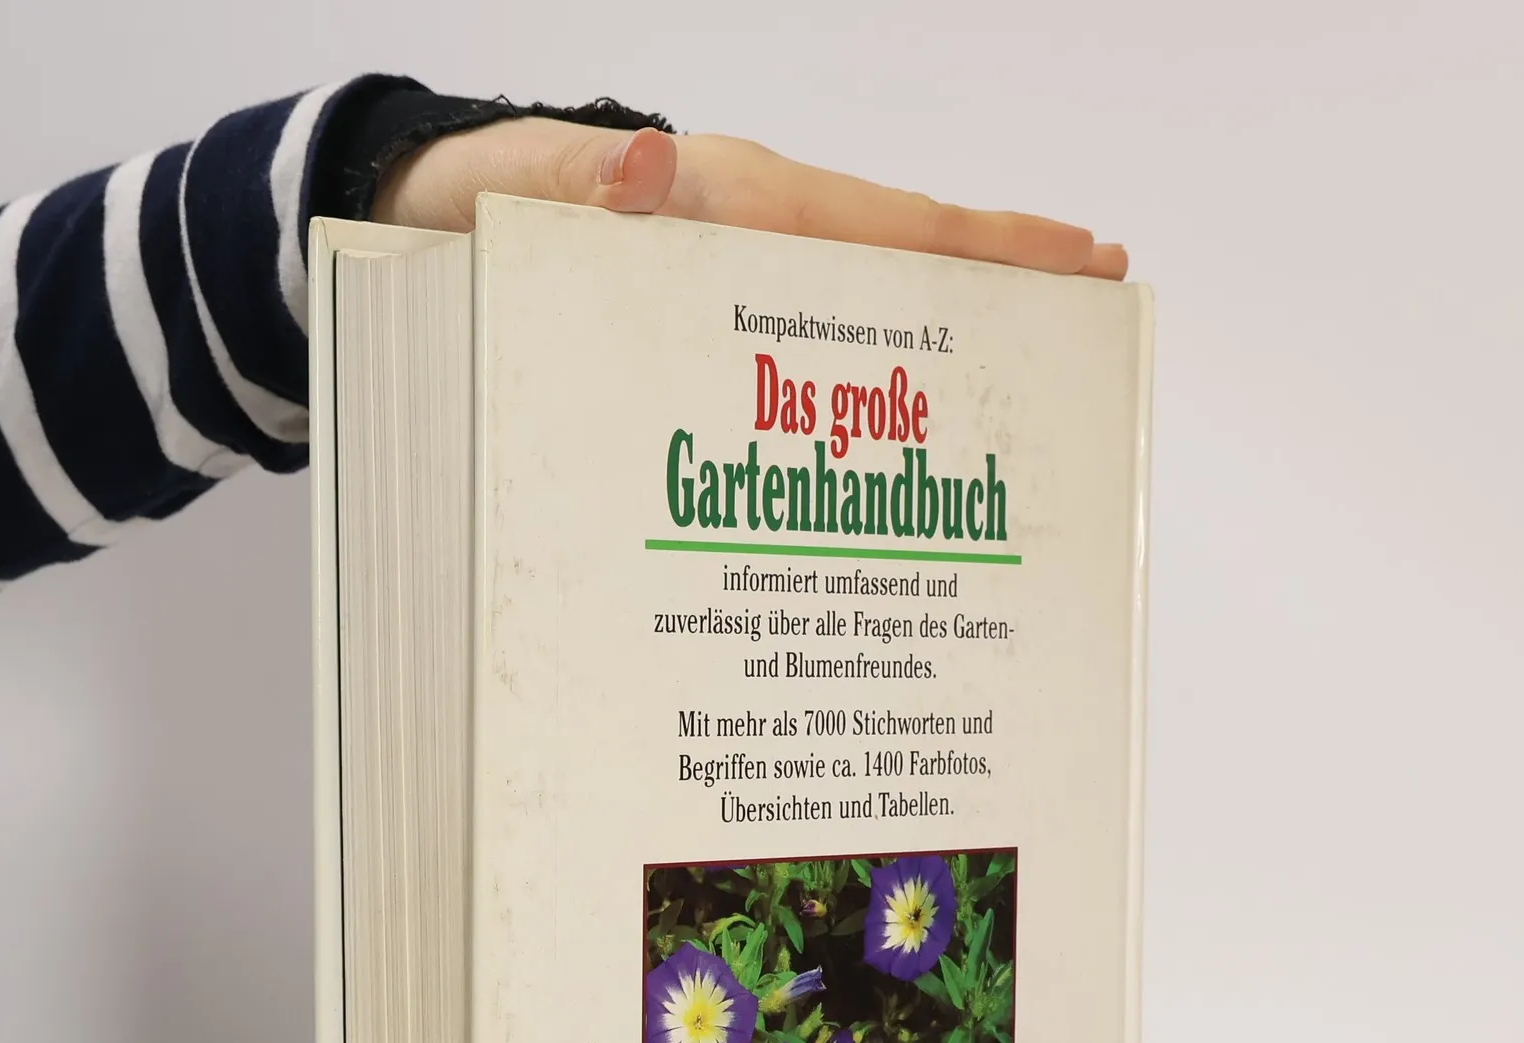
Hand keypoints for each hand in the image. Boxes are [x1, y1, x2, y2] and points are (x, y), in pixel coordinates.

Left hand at [378, 119, 1127, 280]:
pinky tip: (890, 392)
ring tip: (1022, 349)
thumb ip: (589, 191)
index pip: (894, 225)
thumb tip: (653, 169)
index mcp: (739, 200)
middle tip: (1095, 300)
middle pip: (906, 250)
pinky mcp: (710, 291)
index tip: (1085, 260)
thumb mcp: (524, 199)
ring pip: (866, 284)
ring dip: (945, 312)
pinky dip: (868, 344)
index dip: (994, 249)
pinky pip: (810, 317)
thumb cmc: (480, 207)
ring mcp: (740, 256)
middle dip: (1003, 276)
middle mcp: (756, 222)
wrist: (428, 207)